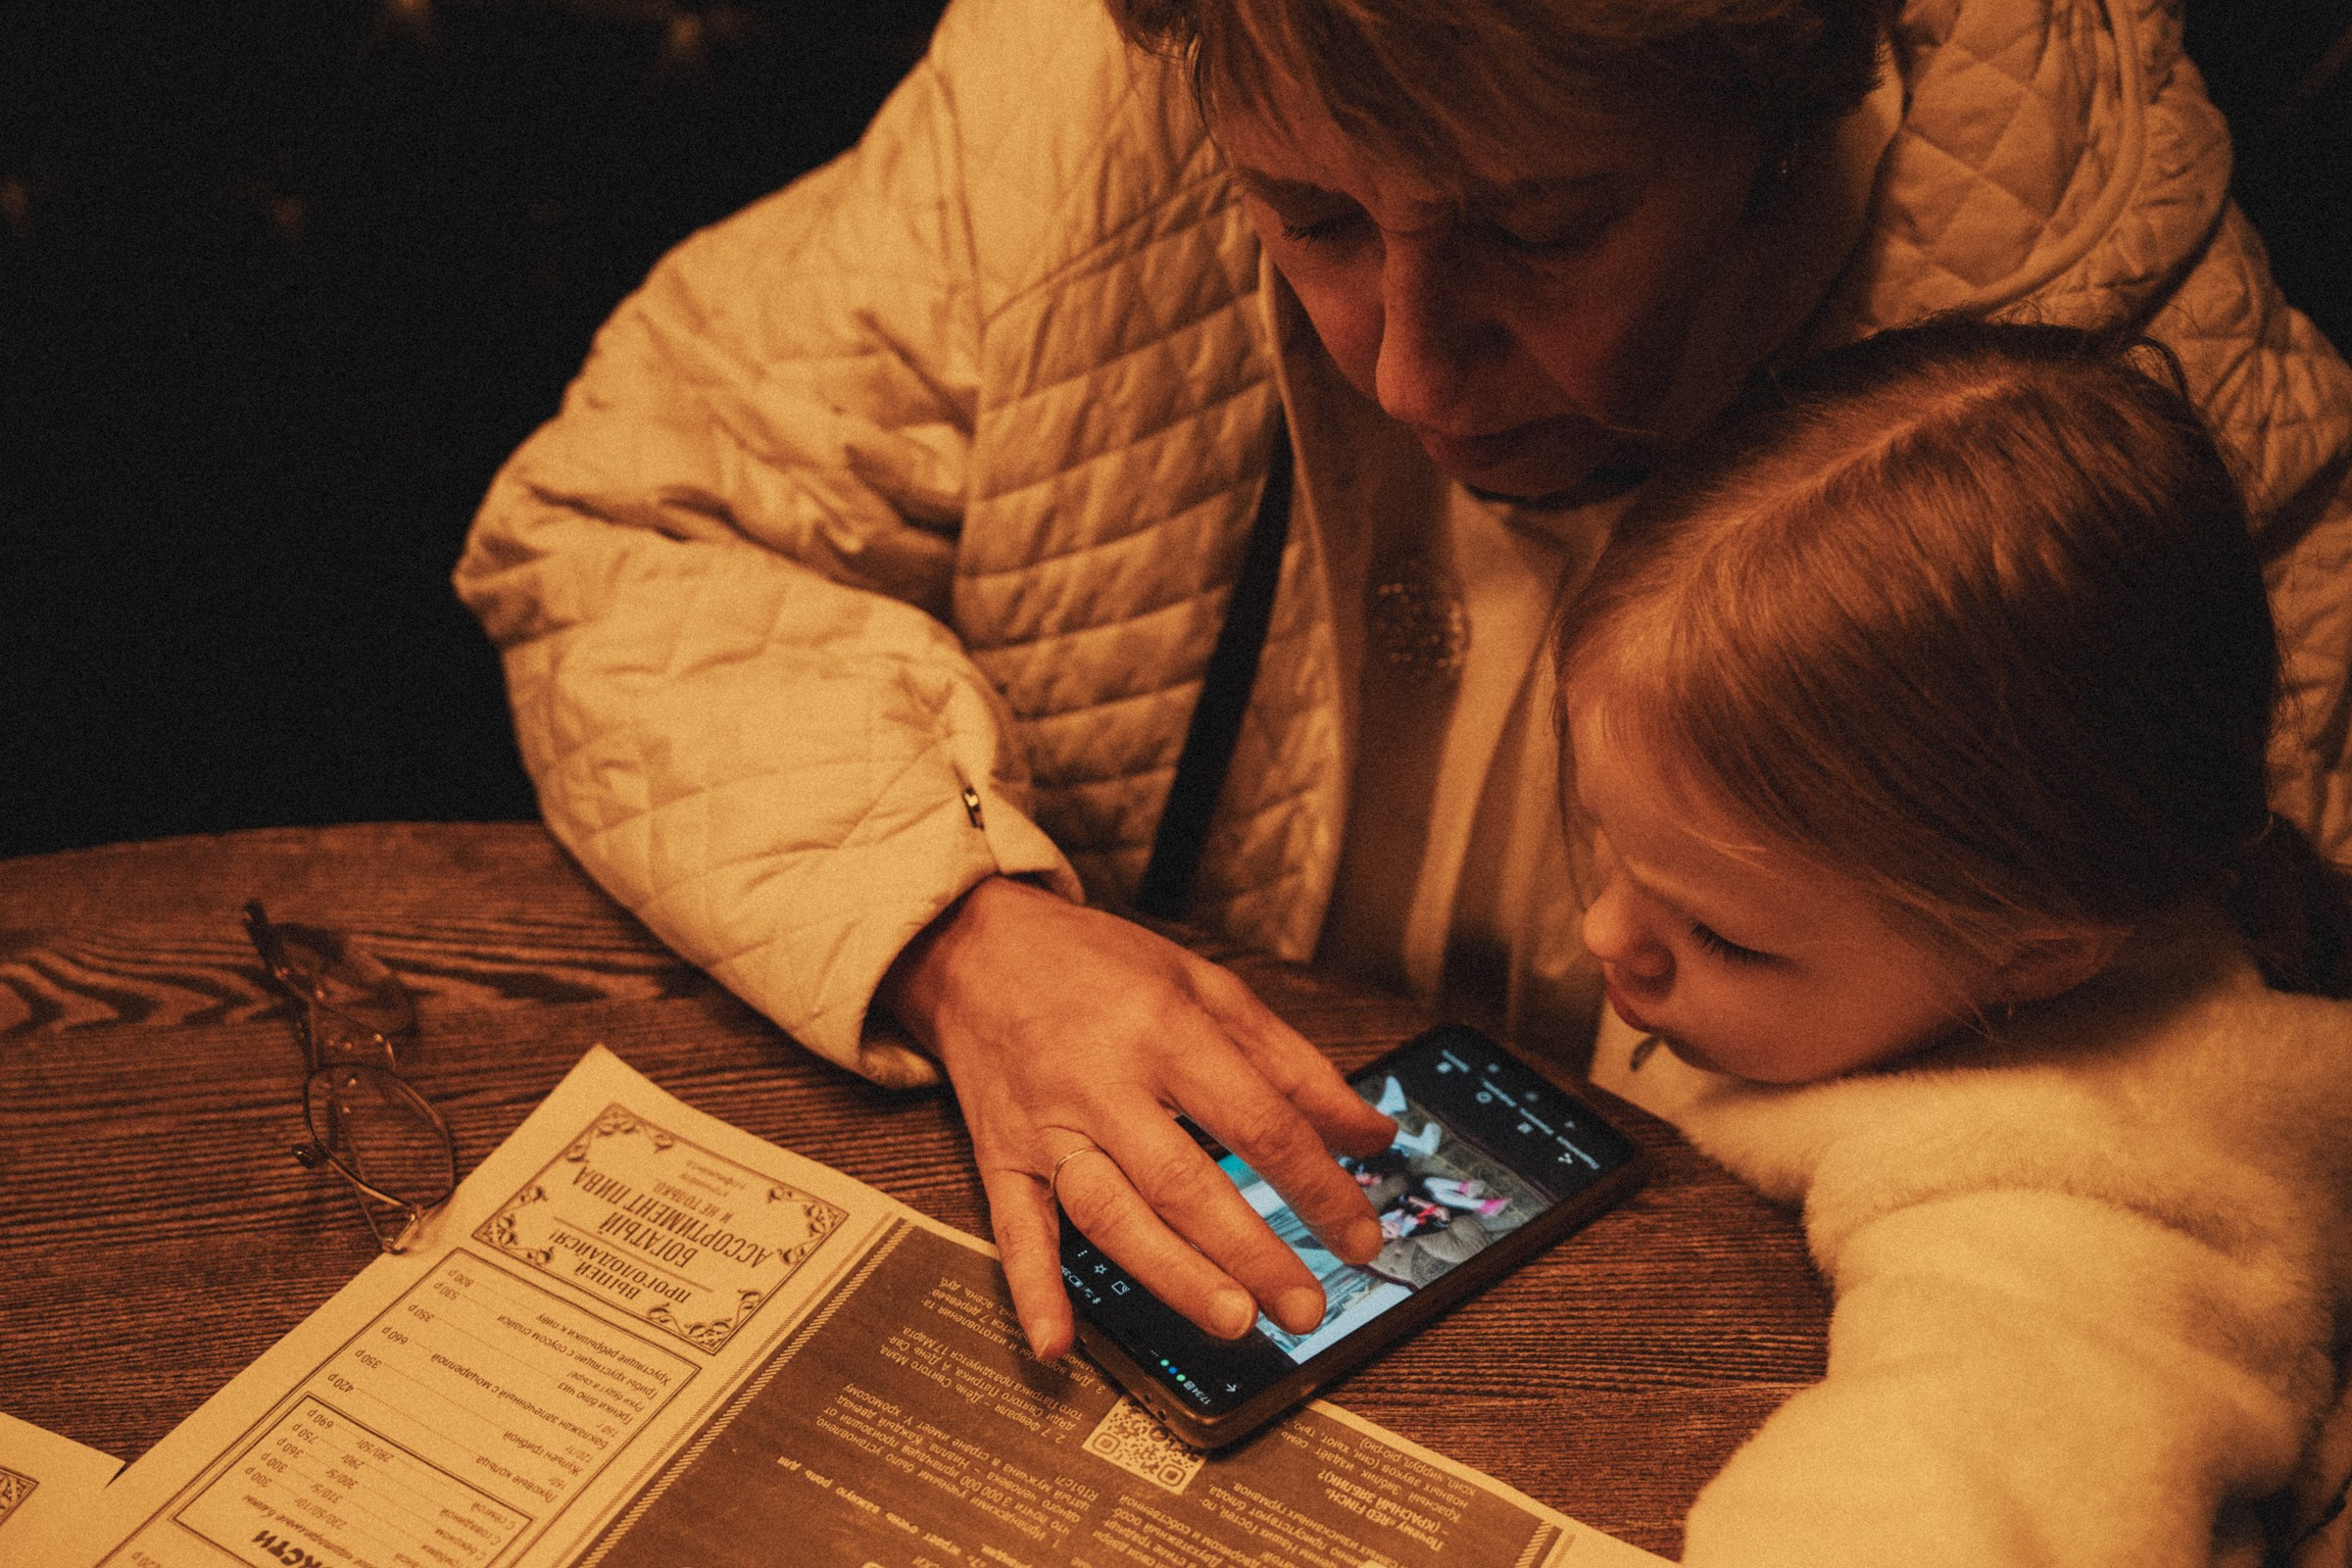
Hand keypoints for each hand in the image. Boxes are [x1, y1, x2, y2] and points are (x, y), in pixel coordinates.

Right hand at [878, 876, 1396, 1360]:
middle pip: (1184, 1179)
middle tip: (1307, 1305)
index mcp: (1164, 1030)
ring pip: (1110, 1213)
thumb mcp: (1208, 988)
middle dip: (1252, 1250)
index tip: (1360, 1235)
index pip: (1257, 1120)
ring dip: (1172, 1274)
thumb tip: (1373, 1134)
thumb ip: (1295, 1066)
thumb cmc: (1100, 967)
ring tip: (1233, 1320)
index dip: (1317, 1184)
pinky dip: (1033, 1290)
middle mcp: (1102, 1081)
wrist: (979, 948)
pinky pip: (1014, 1230)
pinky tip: (1057, 1343)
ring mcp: (1045, 1125)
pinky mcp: (999, 1157)